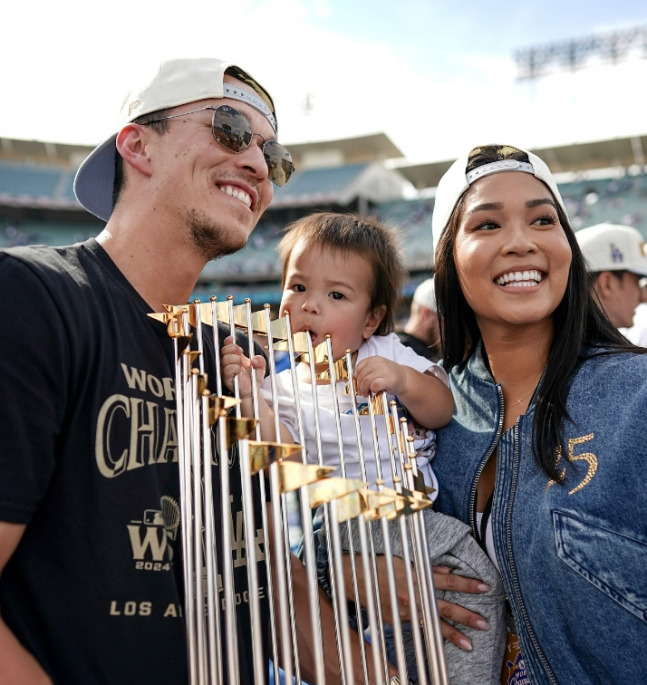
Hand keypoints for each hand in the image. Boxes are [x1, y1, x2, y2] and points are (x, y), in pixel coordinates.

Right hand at [220, 336, 265, 397]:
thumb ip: (260, 360)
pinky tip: (239, 371)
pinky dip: (235, 367)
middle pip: (224, 349)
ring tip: (241, 364)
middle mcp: (228, 363)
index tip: (231, 338)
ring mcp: (226, 370)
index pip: (227, 346)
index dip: (228, 341)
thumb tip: (254, 360)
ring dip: (235, 359)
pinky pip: (228, 369)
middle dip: (233, 348)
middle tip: (241, 353)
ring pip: (225, 358)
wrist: (253, 392)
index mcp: (235, 357)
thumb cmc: (254, 379)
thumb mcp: (261, 367)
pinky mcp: (226, 378)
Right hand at [345, 554, 490, 652]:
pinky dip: (430, 632)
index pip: (448, 582)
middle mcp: (414, 595)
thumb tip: (447, 571)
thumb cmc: (380, 564)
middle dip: (466, 616)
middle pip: (445, 607)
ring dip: (452, 634)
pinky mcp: (397, 620)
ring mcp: (405, 610)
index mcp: (417, 576)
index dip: (467, 585)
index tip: (485, 588)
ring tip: (469, 644)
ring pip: (433, 623)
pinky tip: (441, 639)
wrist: (355, 576)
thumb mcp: (406, 560)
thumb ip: (428, 568)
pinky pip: (418, 626)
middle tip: (485, 623)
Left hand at [354, 356, 407, 396]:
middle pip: (362, 375)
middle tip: (362, 392)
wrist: (405, 378)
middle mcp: (379, 363)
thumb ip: (366, 371)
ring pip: (366, 381)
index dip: (357, 376)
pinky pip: (374, 385)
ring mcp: (384, 371)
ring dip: (364, 390)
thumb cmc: (390, 375)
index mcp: (374, 359)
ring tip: (366, 393)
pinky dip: (373, 390)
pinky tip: (375, 391)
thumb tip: (354, 377)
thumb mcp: (377, 368)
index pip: (359, 367)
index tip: (358, 382)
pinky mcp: (388, 380)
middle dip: (360, 386)